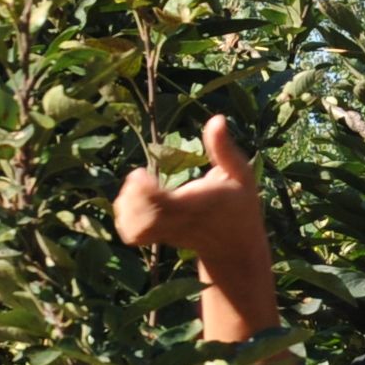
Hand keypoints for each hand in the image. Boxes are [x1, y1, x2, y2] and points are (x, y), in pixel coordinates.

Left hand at [111, 116, 268, 269]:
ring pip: (135, 230)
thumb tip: (217, 118)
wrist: (235, 246)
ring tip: (134, 189)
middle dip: (131, 197)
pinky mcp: (160, 238)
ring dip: (126, 208)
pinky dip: (125, 219)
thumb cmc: (239, 204)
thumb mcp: (240, 174)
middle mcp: (179, 221)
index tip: (141, 172)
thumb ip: (224, 149)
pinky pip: (133, 236)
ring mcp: (168, 233)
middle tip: (138, 178)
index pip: (163, 204)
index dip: (143, 190)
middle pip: (143, 220)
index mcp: (197, 204)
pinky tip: (132, 202)